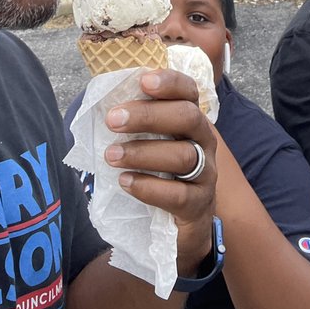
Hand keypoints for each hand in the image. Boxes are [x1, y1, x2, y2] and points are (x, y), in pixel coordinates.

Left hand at [103, 69, 216, 273]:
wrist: (178, 227)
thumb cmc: (158, 173)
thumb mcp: (149, 141)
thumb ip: (135, 121)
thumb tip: (102, 102)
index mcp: (190, 118)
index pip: (188, 91)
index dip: (170, 82)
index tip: (143, 81)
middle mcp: (203, 140)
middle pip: (187, 117)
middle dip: (148, 115)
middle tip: (112, 120)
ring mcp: (206, 173)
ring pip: (184, 155)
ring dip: (143, 153)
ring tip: (111, 155)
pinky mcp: (199, 205)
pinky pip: (179, 194)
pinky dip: (149, 187)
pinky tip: (125, 182)